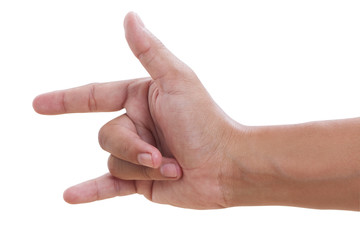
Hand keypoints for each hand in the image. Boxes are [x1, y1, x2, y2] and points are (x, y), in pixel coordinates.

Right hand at [33, 12, 241, 208]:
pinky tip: (69, 197)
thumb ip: (149, 51)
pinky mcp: (140, 181)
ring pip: (114, 162)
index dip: (65, 100)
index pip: (94, 96)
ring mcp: (137, 155)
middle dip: (133, 148)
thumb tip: (129, 17)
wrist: (227, 167)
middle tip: (161, 154)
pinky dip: (90, 192)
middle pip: (107, 136)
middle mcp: (137, 125)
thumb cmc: (206, 121)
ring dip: (142, 168)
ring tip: (172, 168)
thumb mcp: (177, 81)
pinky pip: (109, 186)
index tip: (38, 105)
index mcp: (140, 99)